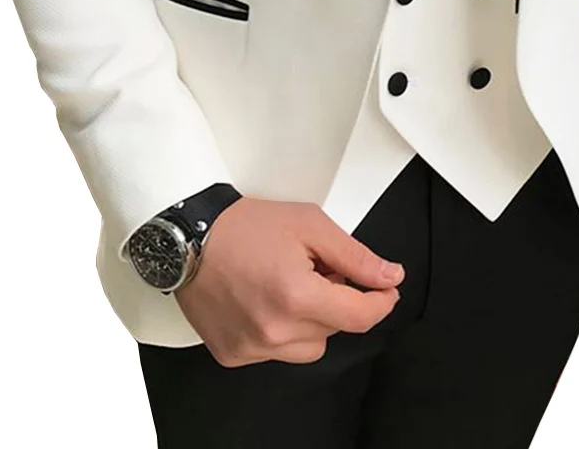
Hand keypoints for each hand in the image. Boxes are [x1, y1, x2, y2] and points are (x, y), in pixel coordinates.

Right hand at [173, 196, 404, 366]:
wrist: (189, 237)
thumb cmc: (243, 226)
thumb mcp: (309, 225)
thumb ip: (354, 256)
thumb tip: (389, 276)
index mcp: (297, 296)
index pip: (360, 317)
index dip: (381, 301)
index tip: (386, 289)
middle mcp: (275, 330)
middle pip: (335, 329)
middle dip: (337, 300)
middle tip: (318, 269)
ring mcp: (253, 347)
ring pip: (309, 346)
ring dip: (311, 320)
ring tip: (289, 285)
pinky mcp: (234, 354)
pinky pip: (276, 352)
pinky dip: (280, 330)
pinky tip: (265, 300)